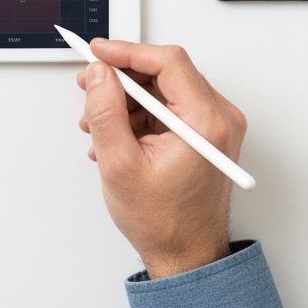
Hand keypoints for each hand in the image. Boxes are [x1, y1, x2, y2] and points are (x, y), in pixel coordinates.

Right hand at [78, 40, 245, 279]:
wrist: (185, 255)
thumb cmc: (164, 222)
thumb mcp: (120, 165)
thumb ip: (106, 112)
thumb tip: (99, 75)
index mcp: (206, 123)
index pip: (168, 61)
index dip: (127, 51)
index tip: (97, 52)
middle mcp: (218, 119)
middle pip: (164, 71)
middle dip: (120, 78)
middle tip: (89, 86)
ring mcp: (213, 126)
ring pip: (161, 88)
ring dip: (125, 99)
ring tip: (97, 123)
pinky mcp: (203, 133)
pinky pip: (166, 106)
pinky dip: (137, 114)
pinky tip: (114, 135)